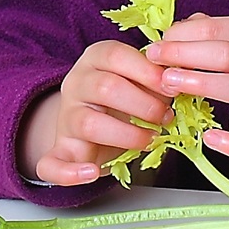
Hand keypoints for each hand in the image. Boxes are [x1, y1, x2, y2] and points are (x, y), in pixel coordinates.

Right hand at [20, 40, 172, 185]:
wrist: (91, 126)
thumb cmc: (123, 101)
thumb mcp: (139, 83)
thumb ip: (154, 81)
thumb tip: (177, 83)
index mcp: (95, 60)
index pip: (115, 55)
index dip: (147, 71)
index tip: (171, 87)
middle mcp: (76, 84)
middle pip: (105, 87)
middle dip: (143, 104)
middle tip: (165, 117)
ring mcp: (66, 117)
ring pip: (88, 123)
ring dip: (127, 134)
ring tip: (149, 139)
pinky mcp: (61, 150)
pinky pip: (51, 164)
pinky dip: (70, 173)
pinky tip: (92, 173)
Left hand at [145, 14, 228, 159]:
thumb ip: (218, 31)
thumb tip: (178, 29)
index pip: (216, 29)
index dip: (180, 36)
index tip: (158, 45)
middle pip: (225, 53)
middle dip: (184, 55)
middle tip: (154, 62)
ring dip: (200, 84)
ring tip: (170, 85)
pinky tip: (210, 138)